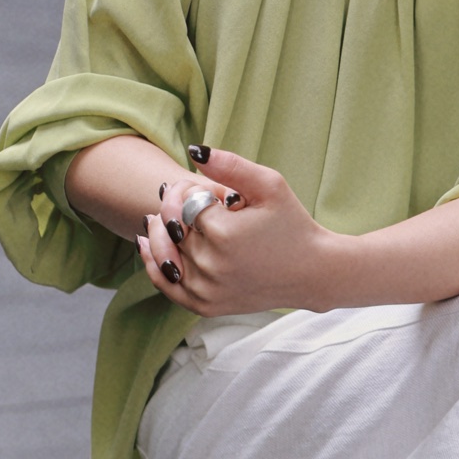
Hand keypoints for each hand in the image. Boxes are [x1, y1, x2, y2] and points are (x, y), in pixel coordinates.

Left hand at [138, 148, 332, 315]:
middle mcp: (211, 266)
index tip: (208, 189)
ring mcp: (206, 290)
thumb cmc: (291, 224)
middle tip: (191, 199)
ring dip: (161, 231)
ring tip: (161, 217)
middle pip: (172, 227)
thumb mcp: (269, 185)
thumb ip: (230, 165)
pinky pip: (166, 284)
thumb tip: (194, 151)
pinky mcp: (205, 306)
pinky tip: (147, 243)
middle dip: (177, 208)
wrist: (311, 272)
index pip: (184, 202)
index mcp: (224, 234)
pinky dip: (154, 263)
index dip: (191, 190)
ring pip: (164, 253)